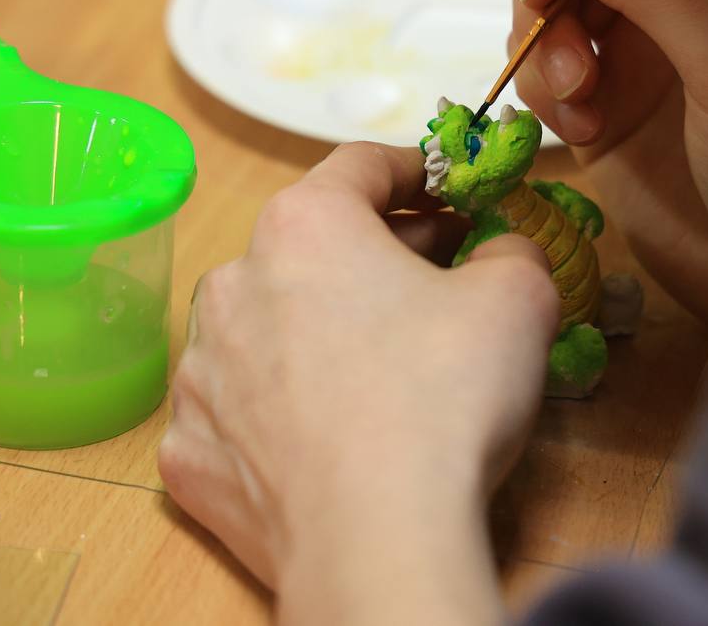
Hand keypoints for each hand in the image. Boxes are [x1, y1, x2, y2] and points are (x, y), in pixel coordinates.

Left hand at [159, 143, 558, 624]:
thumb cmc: (443, 398)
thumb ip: (511, 250)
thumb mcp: (518, 298)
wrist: (376, 541)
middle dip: (375, 256)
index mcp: (304, 226)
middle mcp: (232, 283)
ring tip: (376, 369)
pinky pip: (240, 409)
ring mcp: (200, 372)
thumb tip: (500, 250)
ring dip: (317, 329)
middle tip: (435, 284)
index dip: (415, 173)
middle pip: (311, 246)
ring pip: (267, 326)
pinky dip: (280, 409)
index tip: (446, 195)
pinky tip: (326, 436)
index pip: (361, 166)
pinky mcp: (189, 450)